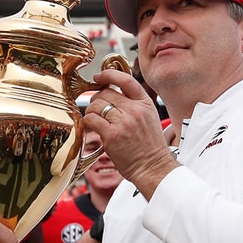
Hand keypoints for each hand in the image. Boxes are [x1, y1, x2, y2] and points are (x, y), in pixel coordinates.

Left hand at [83, 69, 177, 198]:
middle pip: (106, 93)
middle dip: (97, 99)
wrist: (153, 168)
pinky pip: (91, 119)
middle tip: (97, 108)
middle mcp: (135, 110)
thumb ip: (134, 104)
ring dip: (91, 111)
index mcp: (145, 103)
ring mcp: (123, 122)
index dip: (109, 75)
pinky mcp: (111, 135)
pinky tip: (93, 127)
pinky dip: (88, 121)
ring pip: (96, 105)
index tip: (99, 76)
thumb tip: (112, 93)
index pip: (125, 80)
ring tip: (96, 120)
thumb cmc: (149, 147)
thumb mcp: (149, 118)